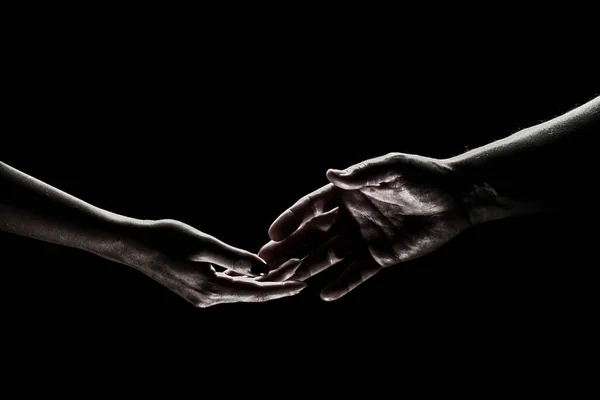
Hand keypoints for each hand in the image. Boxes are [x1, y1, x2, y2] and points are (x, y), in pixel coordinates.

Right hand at [116, 218, 306, 307]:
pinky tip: (254, 270)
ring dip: (262, 280)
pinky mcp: (196, 290)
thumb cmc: (166, 239)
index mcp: (212, 289)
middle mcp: (208, 298)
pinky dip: (244, 278)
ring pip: (241, 290)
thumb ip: (235, 257)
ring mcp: (201, 296)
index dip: (280, 287)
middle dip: (276, 282)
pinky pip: (228, 286)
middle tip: (299, 268)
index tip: (301, 283)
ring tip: (284, 267)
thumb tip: (263, 269)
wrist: (133, 245)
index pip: (256, 292)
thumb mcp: (204, 244)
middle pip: (251, 293)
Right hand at [258, 152, 478, 300]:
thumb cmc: (423, 176)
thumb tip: (330, 174)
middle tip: (266, 262)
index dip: (291, 220)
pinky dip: (342, 284)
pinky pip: (357, 273)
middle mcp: (350, 216)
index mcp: (348, 192)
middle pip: (313, 234)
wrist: (456, 198)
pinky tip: (324, 294)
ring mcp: (364, 238)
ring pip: (329, 256)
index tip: (272, 234)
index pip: (312, 207)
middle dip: (290, 248)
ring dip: (309, 267)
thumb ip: (362, 175)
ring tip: (287, 281)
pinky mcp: (381, 257)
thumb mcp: (392, 168)